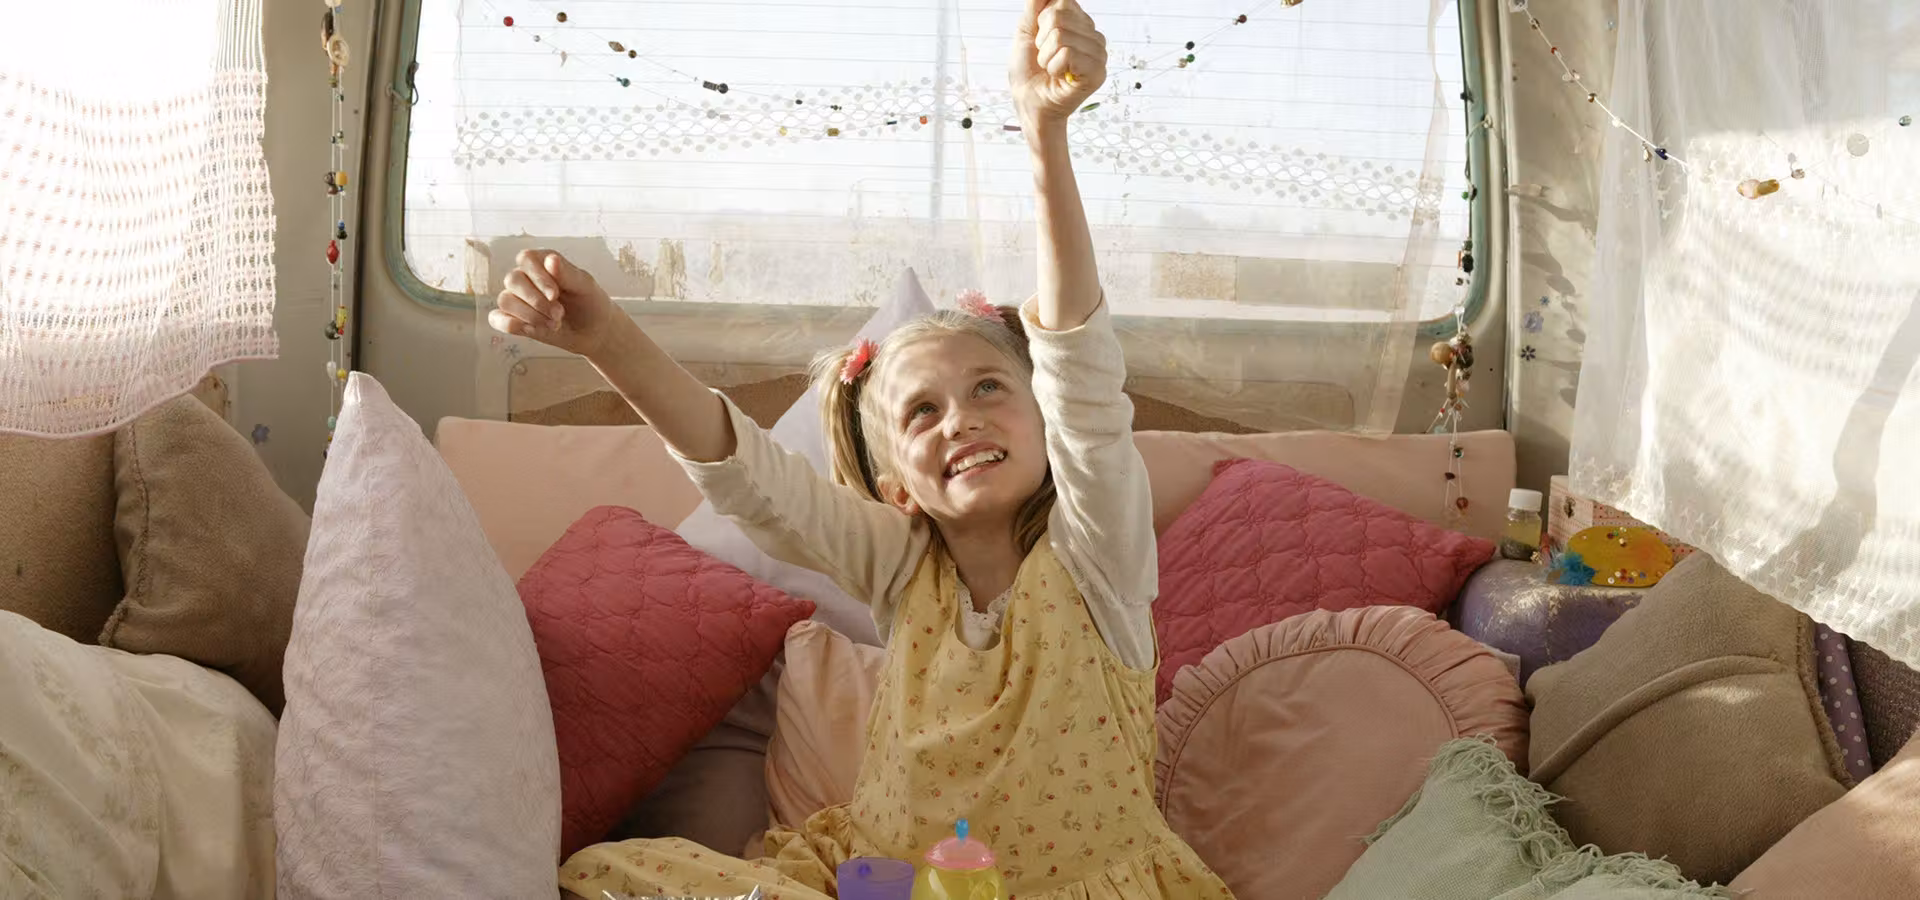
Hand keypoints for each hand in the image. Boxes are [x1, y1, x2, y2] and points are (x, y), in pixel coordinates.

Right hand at [488, 249, 619, 357]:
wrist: (593, 331)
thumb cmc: (589, 302)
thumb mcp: (585, 286)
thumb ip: (568, 273)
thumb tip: (550, 259)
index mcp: (542, 261)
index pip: (526, 259)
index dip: (538, 277)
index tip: (555, 295)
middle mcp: (525, 276)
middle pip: (513, 280)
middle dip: (537, 301)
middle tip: (559, 314)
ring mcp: (516, 298)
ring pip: (505, 300)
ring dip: (530, 315)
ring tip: (554, 324)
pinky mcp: (512, 318)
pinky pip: (496, 318)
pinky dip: (510, 325)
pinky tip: (532, 330)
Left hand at [1010, 0, 1106, 130]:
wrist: (1029, 102)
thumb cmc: (1028, 71)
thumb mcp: (1026, 31)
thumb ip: (1035, 6)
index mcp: (1079, 22)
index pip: (1062, 1)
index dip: (1042, 21)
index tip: (1041, 40)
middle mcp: (1093, 34)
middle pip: (1059, 16)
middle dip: (1042, 40)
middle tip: (1045, 58)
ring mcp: (1098, 52)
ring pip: (1061, 35)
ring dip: (1046, 57)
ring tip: (1051, 69)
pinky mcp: (1097, 71)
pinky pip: (1068, 54)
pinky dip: (1054, 67)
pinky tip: (1059, 77)